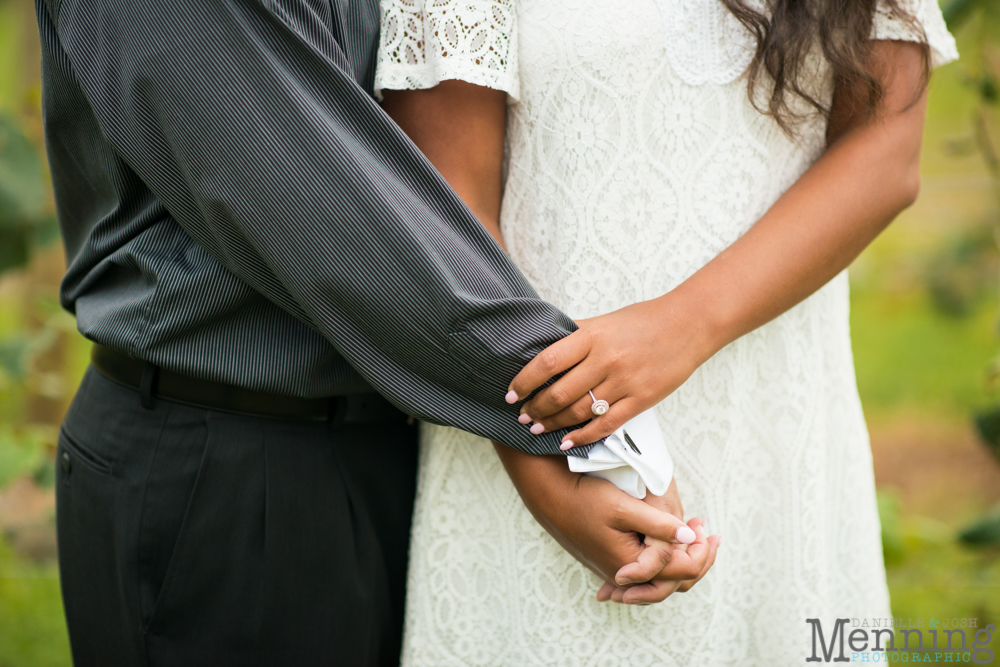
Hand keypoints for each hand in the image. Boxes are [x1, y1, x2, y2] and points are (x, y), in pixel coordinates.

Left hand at [507, 291, 718, 447]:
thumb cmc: (643, 321)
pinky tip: (567, 441)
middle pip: (559, 392)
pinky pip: (606, 424)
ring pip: (579, 411)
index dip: (524, 381)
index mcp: (592, 336)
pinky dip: (583, 436)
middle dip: (535, 408)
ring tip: (537, 428)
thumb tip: (540, 348)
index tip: (511, 394)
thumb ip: (575, 336)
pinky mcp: (641, 400)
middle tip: (521, 416)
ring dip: (553, 423)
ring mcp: (624, 382)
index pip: (547, 362)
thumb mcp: (603, 321)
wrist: (688, 325)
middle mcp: (605, 360)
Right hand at [597, 480, 721, 604]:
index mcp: (632, 568)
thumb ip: (660, 525)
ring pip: (662, 578)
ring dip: (683, 558)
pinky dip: (665, 561)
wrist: (552, 498)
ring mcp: (619, 574)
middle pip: (675, 581)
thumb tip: (692, 536)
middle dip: (698, 557)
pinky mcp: (615, 564)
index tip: (702, 523)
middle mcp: (626, 578)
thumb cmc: (586, 499)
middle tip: (709, 531)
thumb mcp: (625, 508)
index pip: (680, 570)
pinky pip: (648, 574)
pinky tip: (673, 547)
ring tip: (695, 534)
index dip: (699, 549)